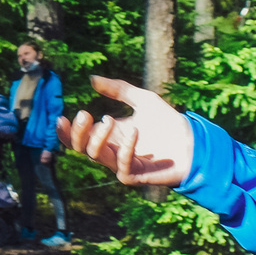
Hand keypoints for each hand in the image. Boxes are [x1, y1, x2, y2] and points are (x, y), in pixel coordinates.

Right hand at [57, 75, 194, 186]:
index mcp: (109, 136)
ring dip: (98, 138)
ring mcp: (122, 165)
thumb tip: (92, 79)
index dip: (66, 132)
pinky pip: (122, 166)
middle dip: (78, 133)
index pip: (79, 138)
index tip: (62, 117)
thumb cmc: (168, 122)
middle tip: (84, 114)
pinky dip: (126, 148)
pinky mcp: (135, 175)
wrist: (193, 142)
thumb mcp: (142, 99)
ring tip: (109, 119)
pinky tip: (134, 132)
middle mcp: (111, 151)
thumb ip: (118, 90)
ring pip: (97, 156)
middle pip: (82, 148)